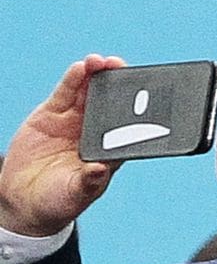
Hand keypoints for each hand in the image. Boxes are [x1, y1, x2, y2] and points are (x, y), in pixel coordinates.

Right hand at [0, 55, 126, 236]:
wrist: (25, 199)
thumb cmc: (58, 201)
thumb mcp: (74, 194)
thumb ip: (88, 182)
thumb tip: (101, 170)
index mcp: (109, 155)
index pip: (129, 129)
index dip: (137, 112)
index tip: (144, 96)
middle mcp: (95, 135)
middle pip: (112, 105)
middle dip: (118, 85)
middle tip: (122, 68)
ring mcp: (74, 123)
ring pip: (90, 95)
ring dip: (97, 77)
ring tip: (101, 62)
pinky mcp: (52, 115)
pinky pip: (65, 94)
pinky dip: (73, 81)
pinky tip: (81, 68)